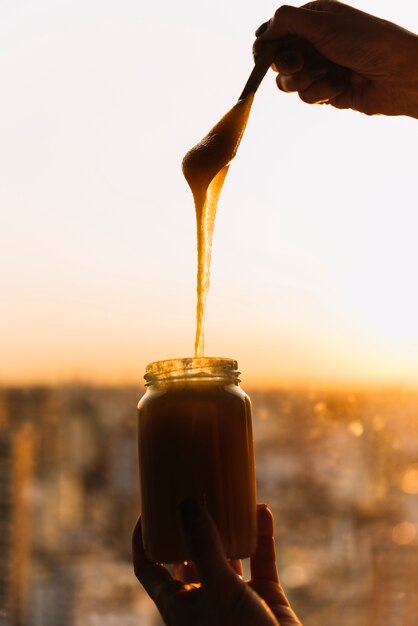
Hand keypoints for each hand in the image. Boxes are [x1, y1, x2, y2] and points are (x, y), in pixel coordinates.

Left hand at [132, 502, 301, 625]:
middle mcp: (203, 598)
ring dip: (229, 525)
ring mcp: (234, 597)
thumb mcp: (220, 592)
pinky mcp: (264, 597)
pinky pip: (261, 558)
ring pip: (227, 552)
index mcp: (178, 605)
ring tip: (229, 496)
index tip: (148, 507)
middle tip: (194, 491)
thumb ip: (204, 548)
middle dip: (191, 523)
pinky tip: (262, 511)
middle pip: (189, 553)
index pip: (148, 567)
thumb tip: (186, 503)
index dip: (143, 538)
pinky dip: (262, 535)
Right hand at [253, 1, 417, 117]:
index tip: (263, 55)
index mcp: (312, 19)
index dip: (266, 46)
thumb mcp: (321, 22)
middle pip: (277, 60)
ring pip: (288, 82)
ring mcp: (319, 68)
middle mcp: (313, 43)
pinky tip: (340, 86)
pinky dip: (320, 93)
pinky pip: (306, 97)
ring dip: (305, 81)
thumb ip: (285, 22)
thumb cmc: (365, 41)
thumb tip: (260, 36)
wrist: (395, 74)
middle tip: (300, 64)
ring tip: (327, 74)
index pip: (274, 32)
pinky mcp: (325, 91)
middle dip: (287, 65)